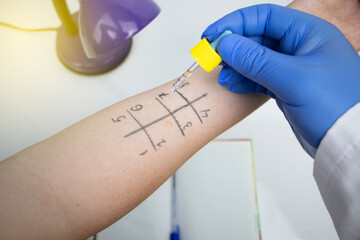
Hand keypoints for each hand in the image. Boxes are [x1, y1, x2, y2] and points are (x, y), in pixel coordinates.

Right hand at [202, 4, 359, 156]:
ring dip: (235, 65)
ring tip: (222, 76)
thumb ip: (256, 60)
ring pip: (255, 59)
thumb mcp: (292, 78)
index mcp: (308, 33)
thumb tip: (225, 44)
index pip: (264, 17)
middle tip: (212, 58)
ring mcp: (292, 68)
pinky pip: (258, 77)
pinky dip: (244, 80)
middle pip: (256, 37)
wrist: (346, 140)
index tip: (212, 35)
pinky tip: (232, 85)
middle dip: (233, 47)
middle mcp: (299, 47)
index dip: (235, 23)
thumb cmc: (334, 105)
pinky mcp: (286, 86)